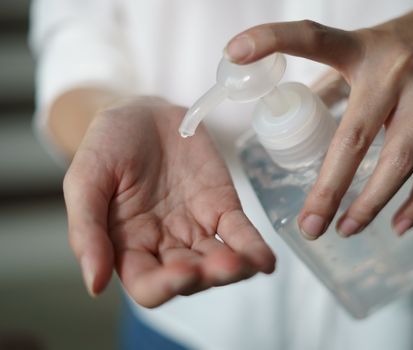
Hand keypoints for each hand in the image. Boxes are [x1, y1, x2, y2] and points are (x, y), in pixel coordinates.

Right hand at [64, 96, 274, 306]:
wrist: (141, 114)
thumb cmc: (106, 147)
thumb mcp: (85, 181)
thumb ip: (87, 231)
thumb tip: (95, 284)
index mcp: (128, 247)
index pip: (147, 284)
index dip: (164, 286)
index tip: (182, 273)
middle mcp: (165, 245)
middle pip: (190, 277)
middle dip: (208, 275)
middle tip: (223, 264)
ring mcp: (197, 228)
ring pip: (219, 259)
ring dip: (236, 266)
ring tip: (247, 263)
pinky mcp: (222, 207)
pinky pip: (240, 232)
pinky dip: (254, 247)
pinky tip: (266, 260)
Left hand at [225, 1, 412, 237]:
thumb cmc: (405, 45)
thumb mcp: (364, 49)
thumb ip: (332, 82)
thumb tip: (294, 115)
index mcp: (362, 49)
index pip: (313, 39)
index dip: (273, 40)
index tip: (235, 51)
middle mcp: (396, 68)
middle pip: (355, 137)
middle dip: (330, 189)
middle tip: (310, 226)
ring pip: (400, 161)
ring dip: (371, 204)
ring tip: (346, 229)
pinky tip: (397, 225)